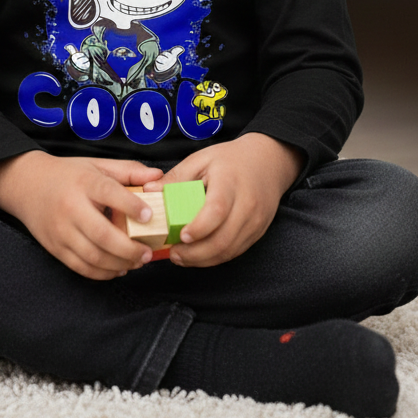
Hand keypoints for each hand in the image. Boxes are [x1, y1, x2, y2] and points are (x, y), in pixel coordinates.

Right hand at [0, 152, 163, 279]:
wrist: (26, 184)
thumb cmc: (68, 174)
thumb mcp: (97, 165)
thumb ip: (129, 171)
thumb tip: (158, 178)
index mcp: (84, 182)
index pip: (109, 193)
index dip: (131, 206)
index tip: (149, 216)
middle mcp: (71, 207)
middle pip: (102, 234)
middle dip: (129, 249)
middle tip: (148, 253)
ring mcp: (61, 230)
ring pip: (92, 256)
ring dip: (118, 264)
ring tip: (137, 262)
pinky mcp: (55, 247)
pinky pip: (81, 267)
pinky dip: (102, 273)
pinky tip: (117, 269)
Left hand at [143, 133, 303, 267]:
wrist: (268, 161)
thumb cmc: (231, 159)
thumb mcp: (201, 159)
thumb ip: (176, 177)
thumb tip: (149, 191)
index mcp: (230, 182)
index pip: (217, 211)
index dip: (199, 228)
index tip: (181, 237)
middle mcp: (247, 205)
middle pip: (224, 239)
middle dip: (196, 254)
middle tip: (174, 254)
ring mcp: (256, 221)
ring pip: (230, 250)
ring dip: (204, 259)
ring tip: (182, 257)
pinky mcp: (258, 232)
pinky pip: (236, 251)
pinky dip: (216, 257)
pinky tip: (199, 255)